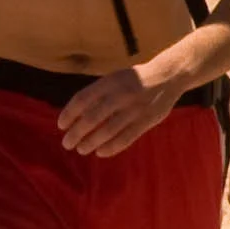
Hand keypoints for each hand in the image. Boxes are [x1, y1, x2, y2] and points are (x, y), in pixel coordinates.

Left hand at [57, 62, 175, 157]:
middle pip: (92, 118)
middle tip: (67, 144)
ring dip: (91, 143)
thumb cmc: (134, 80)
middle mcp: (121, 94)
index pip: (82, 99)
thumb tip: (74, 116)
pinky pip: (125, 138)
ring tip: (82, 149)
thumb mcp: (115, 78)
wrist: (167, 76)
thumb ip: (98, 93)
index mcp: (110, 81)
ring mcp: (135, 108)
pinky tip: (101, 152)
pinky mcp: (147, 121)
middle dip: (76, 133)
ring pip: (107, 131)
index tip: (61, 126)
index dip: (69, 114)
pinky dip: (111, 148)